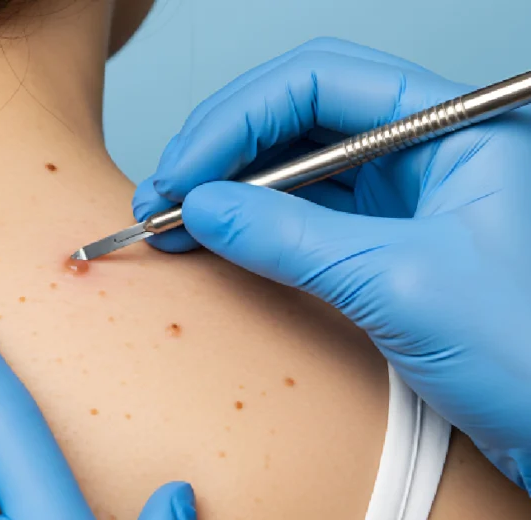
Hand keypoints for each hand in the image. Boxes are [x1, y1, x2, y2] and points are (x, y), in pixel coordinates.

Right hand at [132, 37, 530, 490]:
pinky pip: (298, 211)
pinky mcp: (378, 238)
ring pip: (290, 163)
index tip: (184, 170)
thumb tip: (202, 208)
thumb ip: (293, 239)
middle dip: (221, 149)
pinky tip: (208, 234)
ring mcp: (399, 193)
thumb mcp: (399, 285)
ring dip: (225, 185)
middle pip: (297, 113)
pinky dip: (247, 221)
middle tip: (163, 192)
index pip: (321, 81)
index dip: (238, 118)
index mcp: (452, 126)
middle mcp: (421, 147)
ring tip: (170, 216)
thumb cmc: (527, 358)